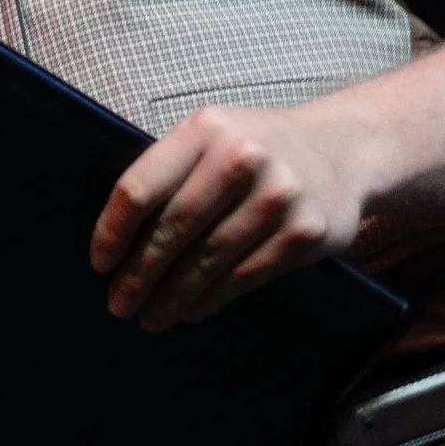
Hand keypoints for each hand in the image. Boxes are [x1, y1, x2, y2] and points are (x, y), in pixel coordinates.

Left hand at [89, 102, 368, 331]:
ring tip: (150, 316)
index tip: (100, 263)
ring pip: (208, 260)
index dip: (113, 231)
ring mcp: (277, 197)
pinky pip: (244, 277)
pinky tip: (191, 310)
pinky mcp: (304, 234)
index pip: (141, 187)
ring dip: (172, 296)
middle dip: (140, 274)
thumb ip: (173, 170)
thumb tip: (120, 235)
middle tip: (119, 303)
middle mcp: (241, 158)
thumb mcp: (213, 135)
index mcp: (205, 129)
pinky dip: (211, 299)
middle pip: (173, 230)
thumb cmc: (259, 146)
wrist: (344, 151)